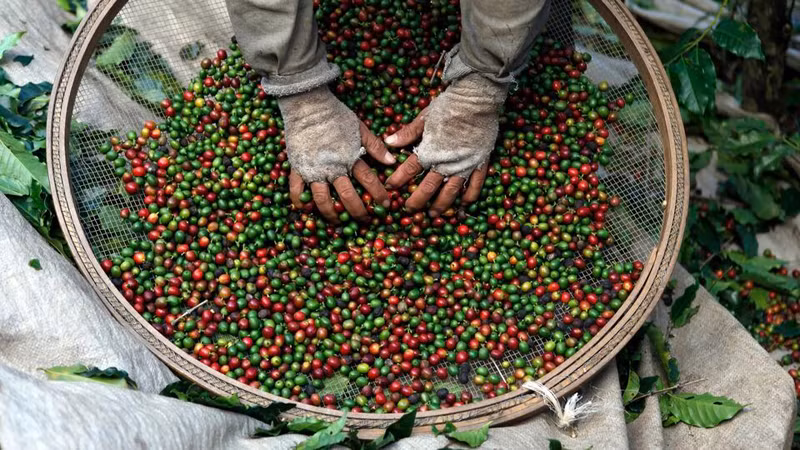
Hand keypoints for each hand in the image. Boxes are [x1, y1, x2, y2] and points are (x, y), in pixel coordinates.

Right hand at [279, 86, 394, 222]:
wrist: (307, 105)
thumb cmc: (335, 114)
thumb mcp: (360, 128)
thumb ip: (375, 146)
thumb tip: (391, 161)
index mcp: (350, 158)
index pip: (369, 181)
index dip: (379, 195)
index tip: (386, 205)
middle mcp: (333, 168)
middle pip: (348, 197)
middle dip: (359, 212)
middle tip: (365, 220)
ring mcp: (314, 170)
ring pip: (323, 200)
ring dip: (332, 214)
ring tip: (338, 221)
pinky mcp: (297, 168)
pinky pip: (296, 190)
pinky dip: (300, 202)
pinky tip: (306, 210)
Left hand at [383, 74, 507, 216]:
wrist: (477, 98)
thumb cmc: (448, 105)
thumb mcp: (424, 118)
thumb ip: (407, 133)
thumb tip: (388, 143)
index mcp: (430, 150)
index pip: (409, 170)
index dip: (398, 180)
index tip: (390, 187)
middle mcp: (446, 162)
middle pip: (428, 187)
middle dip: (417, 200)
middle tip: (409, 210)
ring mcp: (465, 165)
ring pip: (450, 191)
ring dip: (441, 205)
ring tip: (433, 214)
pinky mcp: (480, 163)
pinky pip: (475, 184)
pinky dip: (469, 196)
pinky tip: (463, 204)